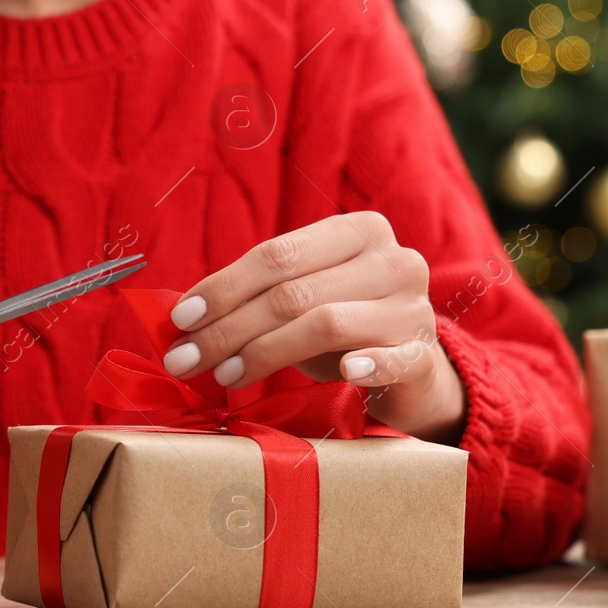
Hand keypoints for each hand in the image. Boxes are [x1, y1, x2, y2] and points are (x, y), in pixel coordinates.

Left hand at [163, 212, 464, 442]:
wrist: (411, 373)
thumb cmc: (344, 330)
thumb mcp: (303, 301)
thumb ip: (255, 297)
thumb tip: (182, 318)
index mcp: (358, 231)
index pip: (277, 254)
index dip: (223, 287)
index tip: (180, 319)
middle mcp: (393, 260)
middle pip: (293, 292)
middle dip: (228, 328)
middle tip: (185, 359)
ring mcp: (414, 308)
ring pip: (326, 323)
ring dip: (265, 352)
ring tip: (226, 376)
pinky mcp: (426, 356)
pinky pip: (393, 360)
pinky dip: (367, 365)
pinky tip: (344, 374)